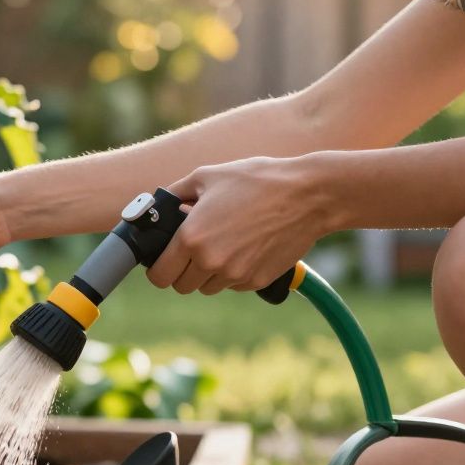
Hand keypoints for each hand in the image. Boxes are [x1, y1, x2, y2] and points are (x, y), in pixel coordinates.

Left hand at [147, 156, 332, 294]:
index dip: (158, 269)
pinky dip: (233, 273)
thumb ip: (174, 194)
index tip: (163, 261)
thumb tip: (156, 205)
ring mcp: (235, 274)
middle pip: (181, 286)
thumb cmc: (257, 181)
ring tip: (223, 244)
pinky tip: (245, 248)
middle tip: (192, 251)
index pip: (159, 276)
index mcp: (191, 238)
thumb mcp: (207, 176)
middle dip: (182, 271)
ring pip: (207, 287)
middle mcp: (210, 262)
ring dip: (208, 273)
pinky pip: (233, 285)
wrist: (308, 195)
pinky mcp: (257, 281)